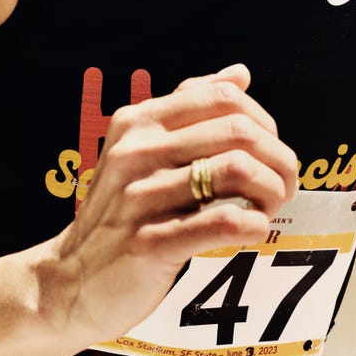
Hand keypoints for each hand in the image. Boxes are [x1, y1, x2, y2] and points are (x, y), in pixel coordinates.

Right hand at [49, 64, 298, 346]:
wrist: (69, 282)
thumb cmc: (118, 214)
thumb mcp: (143, 150)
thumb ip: (190, 109)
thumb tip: (240, 73)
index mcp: (139, 121)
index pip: (223, 96)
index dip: (264, 121)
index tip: (272, 152)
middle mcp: (137, 151)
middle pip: (238, 130)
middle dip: (278, 157)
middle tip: (286, 185)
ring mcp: (139, 196)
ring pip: (236, 170)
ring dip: (271, 190)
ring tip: (271, 207)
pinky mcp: (148, 243)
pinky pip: (222, 222)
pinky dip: (253, 224)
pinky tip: (253, 230)